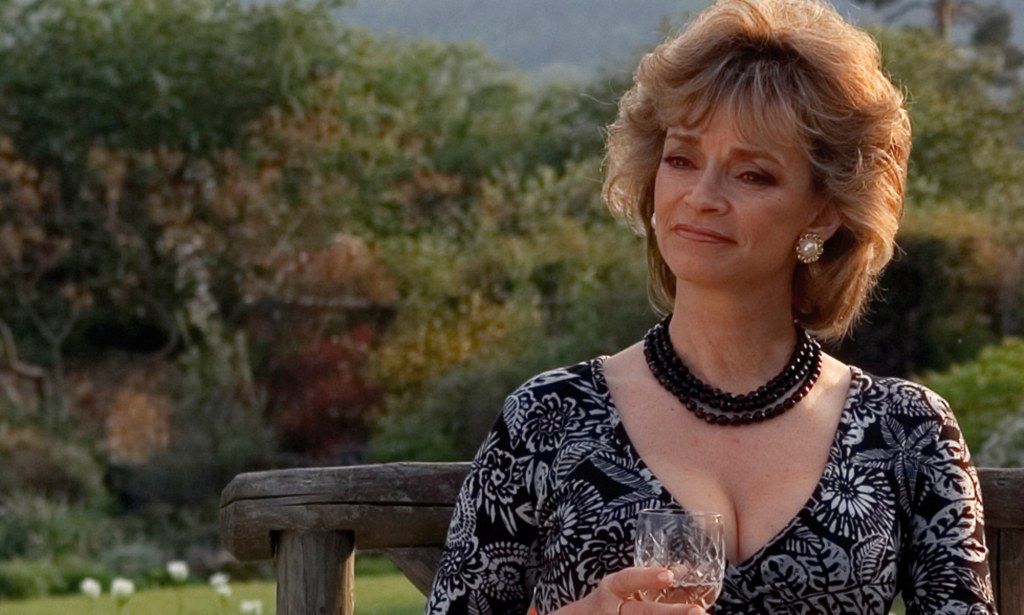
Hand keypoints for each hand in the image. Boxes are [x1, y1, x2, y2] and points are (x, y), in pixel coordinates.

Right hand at [549, 566, 707, 613]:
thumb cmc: (609, 601)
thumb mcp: (621, 586)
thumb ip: (649, 579)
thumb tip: (686, 570)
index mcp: (612, 590)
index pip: (627, 580)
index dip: (647, 577)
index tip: (668, 575)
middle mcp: (614, 609)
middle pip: (644, 612)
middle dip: (672, 613)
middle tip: (698, 611)